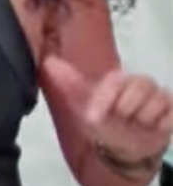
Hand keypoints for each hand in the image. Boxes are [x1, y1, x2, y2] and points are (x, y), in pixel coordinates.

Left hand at [42, 55, 172, 174]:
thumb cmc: (102, 124)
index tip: (93, 118)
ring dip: (143, 119)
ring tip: (135, 125)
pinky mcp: (172, 112)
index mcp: (118, 81)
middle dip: (126, 109)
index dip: (104, 99)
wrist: (121, 149)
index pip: (115, 81)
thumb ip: (69, 83)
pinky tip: (150, 129)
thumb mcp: (81, 105)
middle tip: (119, 120)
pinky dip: (160, 125)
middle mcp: (140, 85)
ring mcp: (159, 98)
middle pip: (141, 86)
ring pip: (158, 100)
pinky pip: (171, 114)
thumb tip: (49, 62)